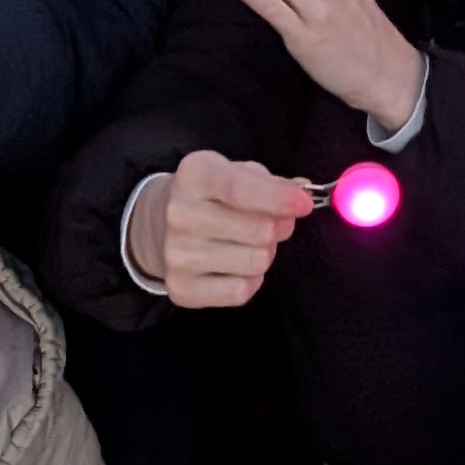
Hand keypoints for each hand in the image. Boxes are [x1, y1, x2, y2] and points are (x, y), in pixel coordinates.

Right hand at [131, 151, 311, 308]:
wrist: (160, 224)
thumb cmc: (212, 195)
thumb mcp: (237, 172)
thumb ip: (271, 183)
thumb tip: (301, 194)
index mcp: (194, 174)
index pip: (240, 189)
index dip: (278, 198)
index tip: (305, 204)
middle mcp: (179, 213)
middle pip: (258, 231)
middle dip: (278, 227)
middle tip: (276, 223)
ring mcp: (176, 254)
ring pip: (255, 263)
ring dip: (265, 254)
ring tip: (250, 243)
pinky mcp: (180, 288)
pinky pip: (241, 292)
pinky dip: (250, 280)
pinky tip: (236, 266)